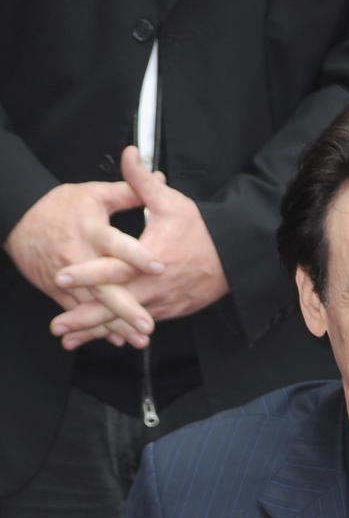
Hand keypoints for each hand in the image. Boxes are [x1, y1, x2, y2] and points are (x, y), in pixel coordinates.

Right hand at [4, 176, 162, 345]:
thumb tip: (159, 177)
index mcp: (92, 230)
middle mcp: (79, 256)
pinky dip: (96, 327)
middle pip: (104, 285)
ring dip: (115, 324)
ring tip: (137, 339)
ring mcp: (67, 277)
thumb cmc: (60, 206)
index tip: (159, 266)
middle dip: (126, 308)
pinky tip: (115, 338)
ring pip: (93, 305)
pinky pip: (79, 312)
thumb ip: (128, 192)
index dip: (137, 255)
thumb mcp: (93, 194)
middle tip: (147, 325)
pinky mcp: (58, 290)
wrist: (19, 220)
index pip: (117, 244)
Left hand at [49, 147, 228, 348]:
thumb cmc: (202, 230)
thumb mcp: (173, 202)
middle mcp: (154, 288)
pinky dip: (118, 332)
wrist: (234, 260)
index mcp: (151, 260)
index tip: (61, 277)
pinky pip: (139, 325)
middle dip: (83, 319)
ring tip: (69, 341)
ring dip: (96, 333)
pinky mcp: (168, 312)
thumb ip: (143, 181)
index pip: (113, 269)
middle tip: (57, 330)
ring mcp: (162, 304)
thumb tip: (128, 153)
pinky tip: (99, 339)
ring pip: (124, 322)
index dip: (86, 274)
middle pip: (114, 308)